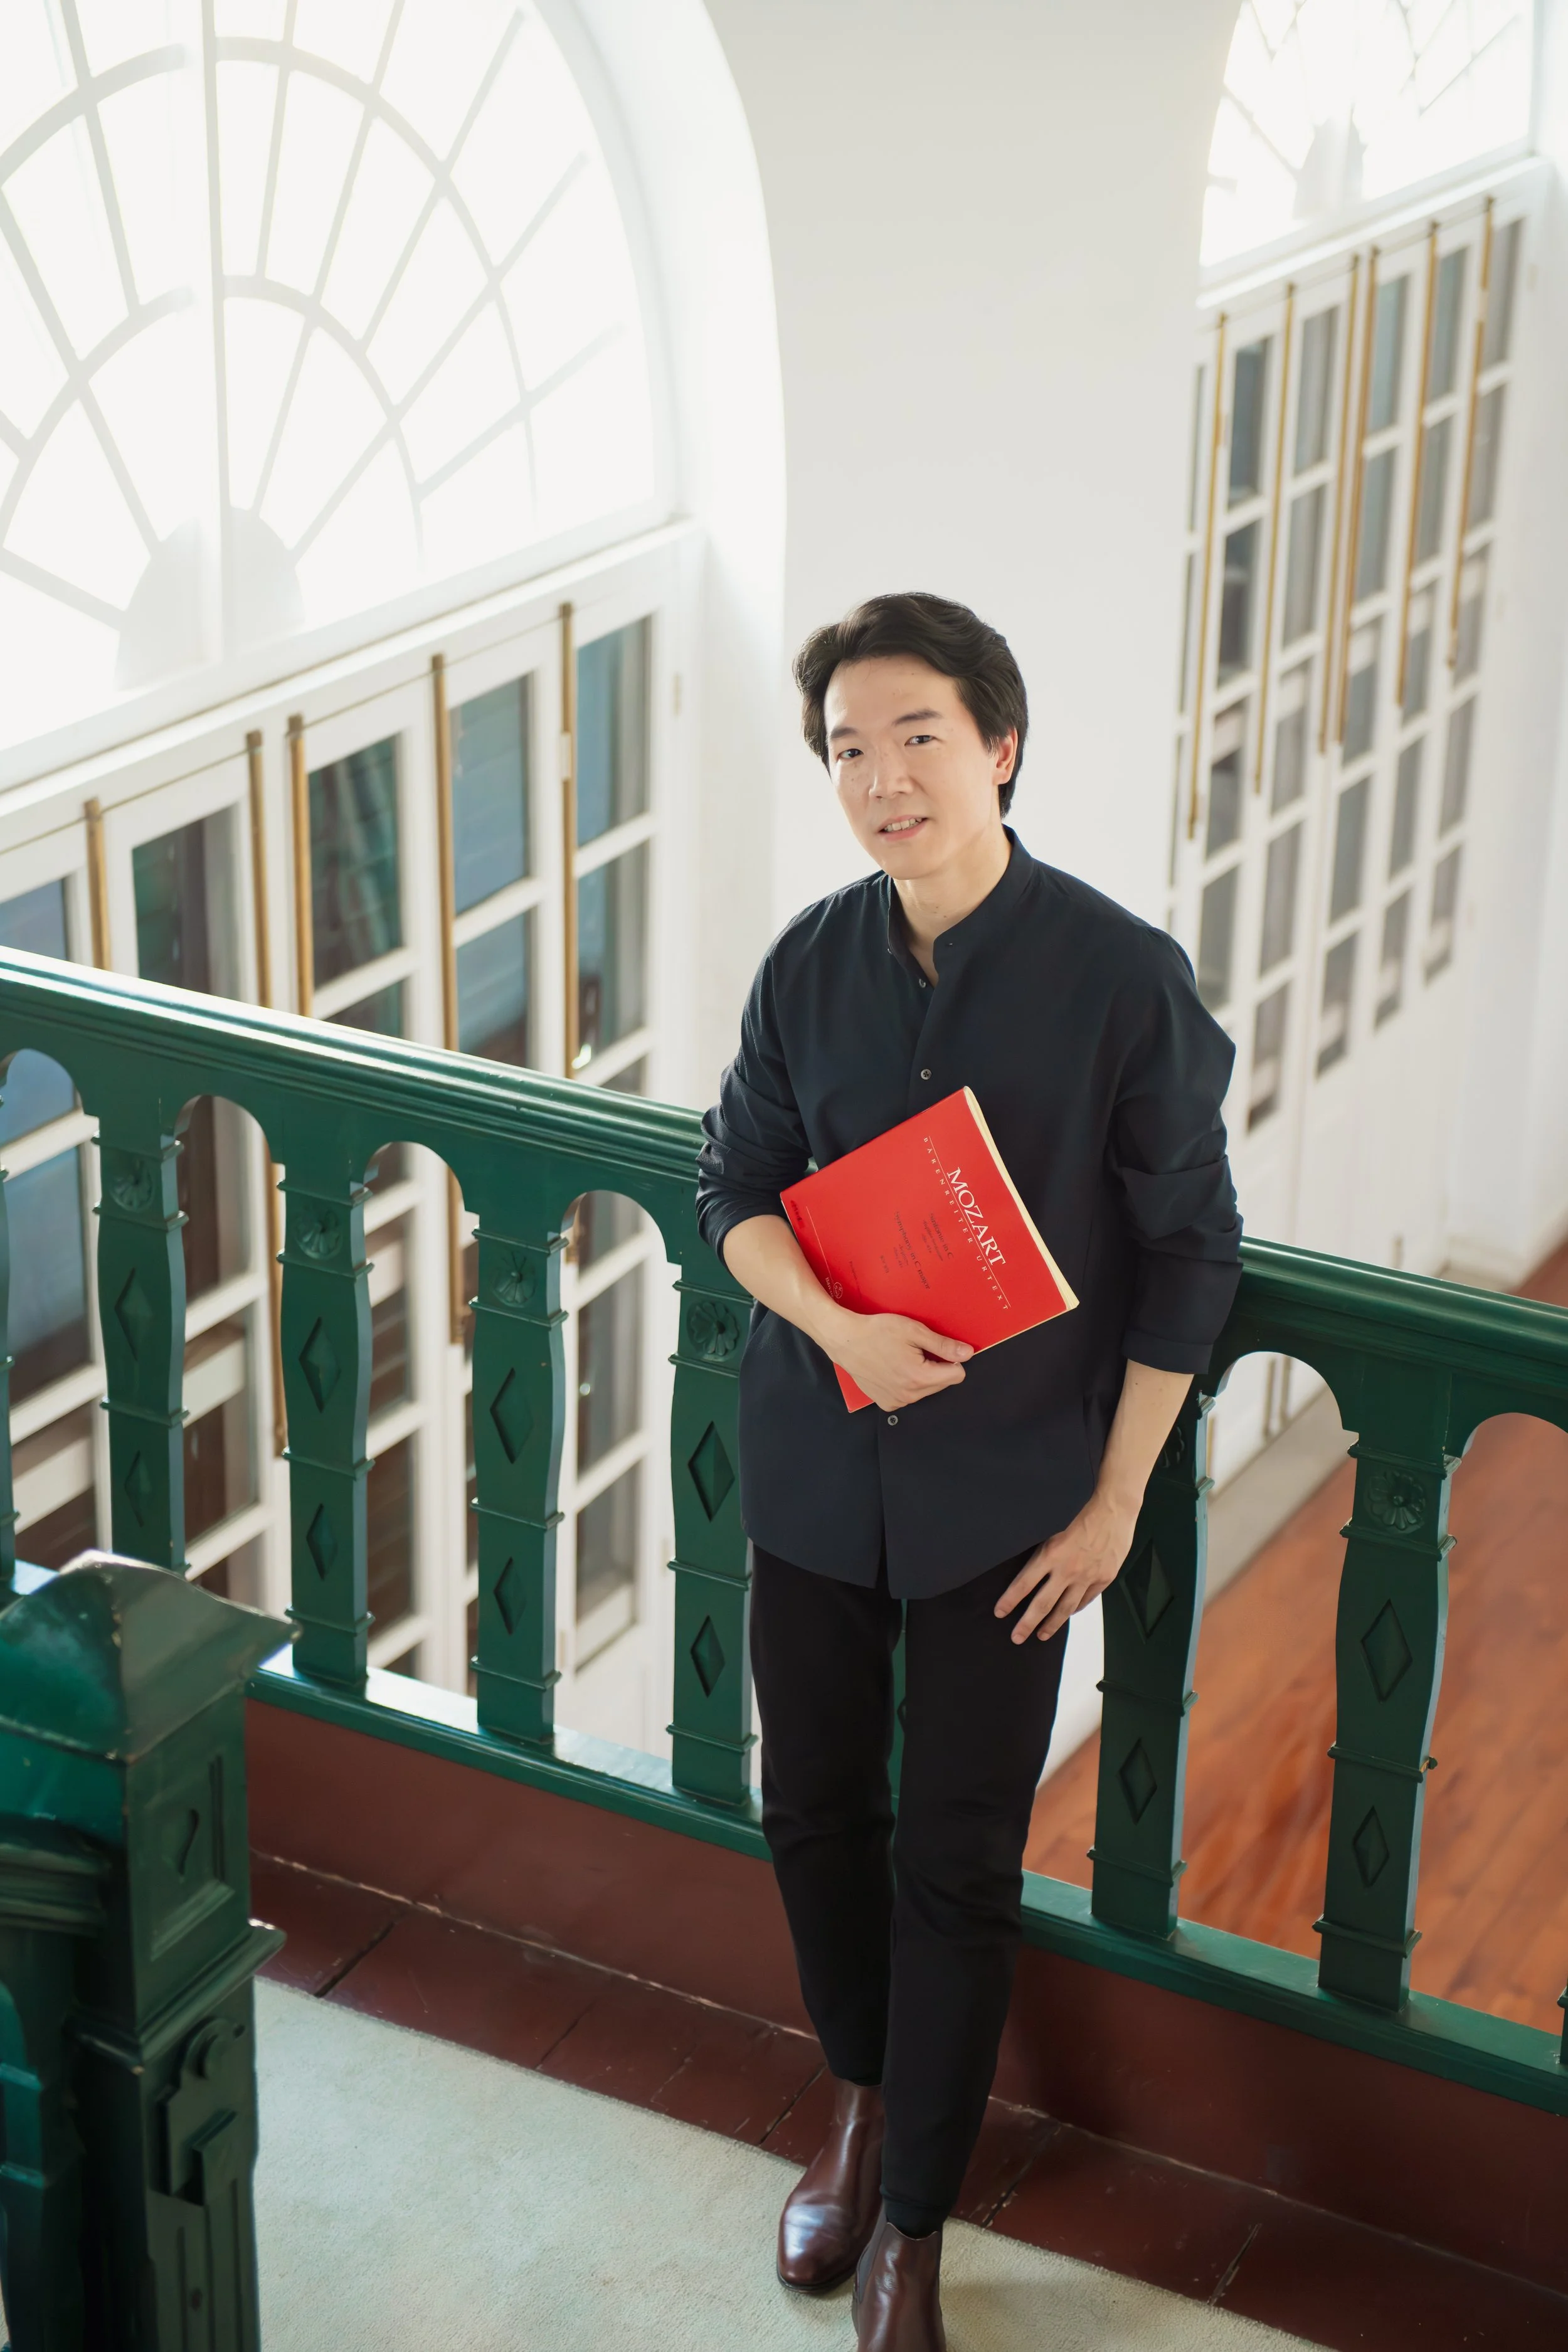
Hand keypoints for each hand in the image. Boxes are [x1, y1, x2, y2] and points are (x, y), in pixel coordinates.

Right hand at [826, 1310, 972, 1411]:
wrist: (845, 1340)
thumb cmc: (876, 1332)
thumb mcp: (913, 1331)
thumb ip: (943, 1345)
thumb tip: (967, 1354)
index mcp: (919, 1377)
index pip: (957, 1375)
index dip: (952, 1359)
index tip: (937, 1348)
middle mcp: (909, 1395)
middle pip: (942, 1383)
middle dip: (936, 1367)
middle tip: (915, 1350)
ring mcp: (897, 1402)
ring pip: (926, 1390)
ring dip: (922, 1375)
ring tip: (902, 1358)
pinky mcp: (887, 1403)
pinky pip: (909, 1395)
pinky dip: (907, 1383)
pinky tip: (893, 1368)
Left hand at [995, 1489, 1139, 1643]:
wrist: (1113, 1511)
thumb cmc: (1080, 1514)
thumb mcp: (1053, 1530)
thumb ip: (1044, 1554)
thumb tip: (1030, 1574)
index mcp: (1051, 1554)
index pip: (1024, 1583)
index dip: (1010, 1600)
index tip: (999, 1612)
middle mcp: (1067, 1570)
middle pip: (1042, 1604)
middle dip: (1027, 1623)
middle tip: (1016, 1637)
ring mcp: (1087, 1577)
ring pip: (1065, 1608)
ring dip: (1051, 1624)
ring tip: (1041, 1635)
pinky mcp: (1103, 1579)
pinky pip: (1085, 1600)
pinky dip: (1074, 1609)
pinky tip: (1067, 1615)